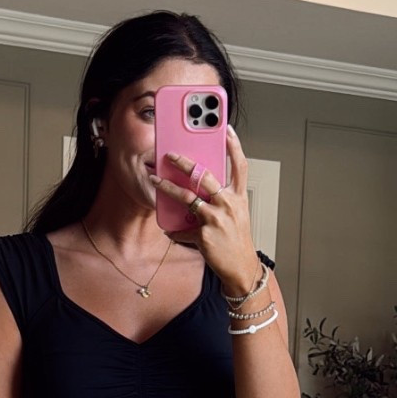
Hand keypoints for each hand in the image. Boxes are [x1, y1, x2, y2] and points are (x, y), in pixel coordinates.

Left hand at [155, 126, 258, 295]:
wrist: (241, 268)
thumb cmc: (237, 240)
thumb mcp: (237, 215)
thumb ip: (223, 198)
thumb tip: (200, 187)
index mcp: (238, 197)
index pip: (239, 166)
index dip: (234, 146)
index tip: (226, 129)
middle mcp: (228, 204)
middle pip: (204, 176)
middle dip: (184, 163)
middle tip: (170, 155)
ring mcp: (215, 219)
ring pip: (186, 197)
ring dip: (167, 188)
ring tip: (155, 180)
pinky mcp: (203, 235)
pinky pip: (182, 229)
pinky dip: (174, 230)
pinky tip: (168, 229)